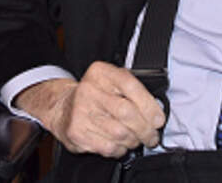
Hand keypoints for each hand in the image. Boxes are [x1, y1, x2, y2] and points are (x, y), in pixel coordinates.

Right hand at [13, 61, 165, 157]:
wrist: (63, 107)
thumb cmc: (95, 95)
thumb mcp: (111, 82)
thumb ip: (133, 90)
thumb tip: (156, 111)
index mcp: (100, 72)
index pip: (131, 86)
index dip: (150, 105)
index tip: (158, 119)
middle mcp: (89, 90)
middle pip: (127, 113)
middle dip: (146, 129)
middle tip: (152, 135)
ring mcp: (81, 112)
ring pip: (120, 133)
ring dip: (134, 140)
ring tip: (137, 139)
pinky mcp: (77, 133)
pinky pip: (108, 147)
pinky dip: (120, 149)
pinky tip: (122, 145)